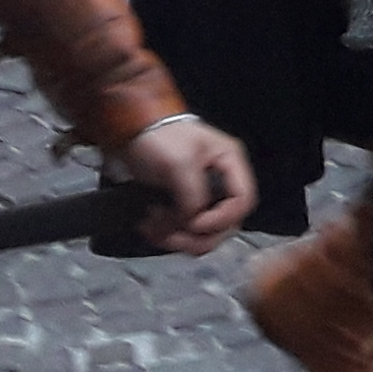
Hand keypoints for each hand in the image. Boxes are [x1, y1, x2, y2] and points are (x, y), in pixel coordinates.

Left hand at [113, 116, 258, 254]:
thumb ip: (193, 196)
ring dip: (177, 238)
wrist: (129, 133)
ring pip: (202, 235)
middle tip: (170, 232)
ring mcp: (201, 196)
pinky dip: (166, 236)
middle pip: (224, 225)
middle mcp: (221, 182)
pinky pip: (184, 233)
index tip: (196, 222)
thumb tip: (192, 223)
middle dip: (195, 235)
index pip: (243, 201)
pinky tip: (150, 226)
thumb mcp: (180, 163)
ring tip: (154, 226)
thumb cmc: (158, 137)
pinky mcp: (183, 206)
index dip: (222, 218)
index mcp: (229, 163)